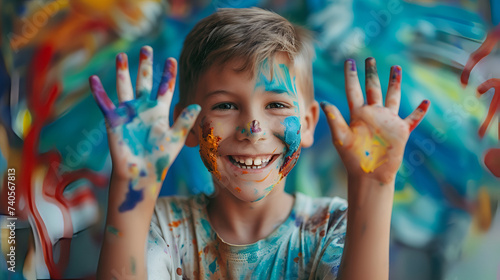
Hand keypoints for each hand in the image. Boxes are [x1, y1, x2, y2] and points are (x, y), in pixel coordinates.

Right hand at [89, 46, 199, 210]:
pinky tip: (93, 79)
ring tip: (122, 56)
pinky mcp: (114, 120)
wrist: (141, 173)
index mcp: (160, 111)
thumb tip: (197, 105)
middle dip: (145, 65)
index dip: (168, 73)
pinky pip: (105, 103)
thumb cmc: (160, 158)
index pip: (165, 87)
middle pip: (144, 81)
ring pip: (125, 87)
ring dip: (123, 72)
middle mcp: (144, 108)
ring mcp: (128, 112)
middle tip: (147, 49)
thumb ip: (185, 121)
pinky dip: (98, 92)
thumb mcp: (176, 138)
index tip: (172, 59)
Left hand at [321, 58, 428, 183]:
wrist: (369, 175)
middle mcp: (373, 114)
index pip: (353, 90)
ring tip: (395, 68)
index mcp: (358, 114)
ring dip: (395, 83)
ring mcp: (387, 121)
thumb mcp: (341, 138)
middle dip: (371, 73)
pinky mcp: (400, 131)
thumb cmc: (352, 159)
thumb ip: (335, 120)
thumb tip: (324, 103)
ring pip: (392, 97)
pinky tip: (425, 102)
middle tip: (370, 58)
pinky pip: (412, 119)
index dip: (351, 76)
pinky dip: (419, 111)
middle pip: (373, 88)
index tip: (349, 61)